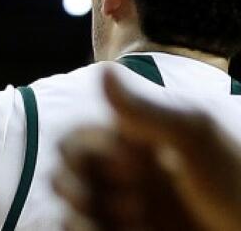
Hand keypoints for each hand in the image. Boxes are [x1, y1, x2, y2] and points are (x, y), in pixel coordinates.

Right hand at [52, 70, 240, 230]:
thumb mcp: (194, 136)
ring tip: (138, 220)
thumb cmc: (239, 181)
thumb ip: (144, 108)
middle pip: (64, 177)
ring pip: (70, 212)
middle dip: (80, 187)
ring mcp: (125, 212)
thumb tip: (105, 71)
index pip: (74, 140)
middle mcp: (124, 177)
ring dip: (87, 216)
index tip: (132, 162)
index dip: (89, 152)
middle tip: (134, 199)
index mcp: (133, 144)